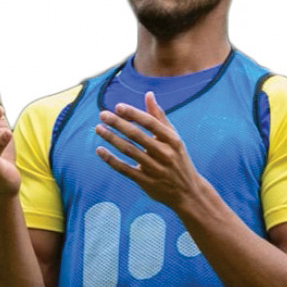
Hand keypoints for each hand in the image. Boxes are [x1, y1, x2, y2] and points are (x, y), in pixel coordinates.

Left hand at [95, 91, 202, 210]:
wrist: (188, 192)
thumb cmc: (178, 160)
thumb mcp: (174, 139)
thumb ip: (160, 117)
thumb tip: (149, 94)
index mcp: (172, 140)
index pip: (150, 123)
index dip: (133, 114)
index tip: (118, 106)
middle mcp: (164, 154)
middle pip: (137, 135)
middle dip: (118, 123)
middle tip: (102, 114)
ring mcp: (155, 169)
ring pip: (129, 151)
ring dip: (111, 138)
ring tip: (98, 128)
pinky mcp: (146, 182)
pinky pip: (125, 169)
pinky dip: (111, 160)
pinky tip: (100, 150)